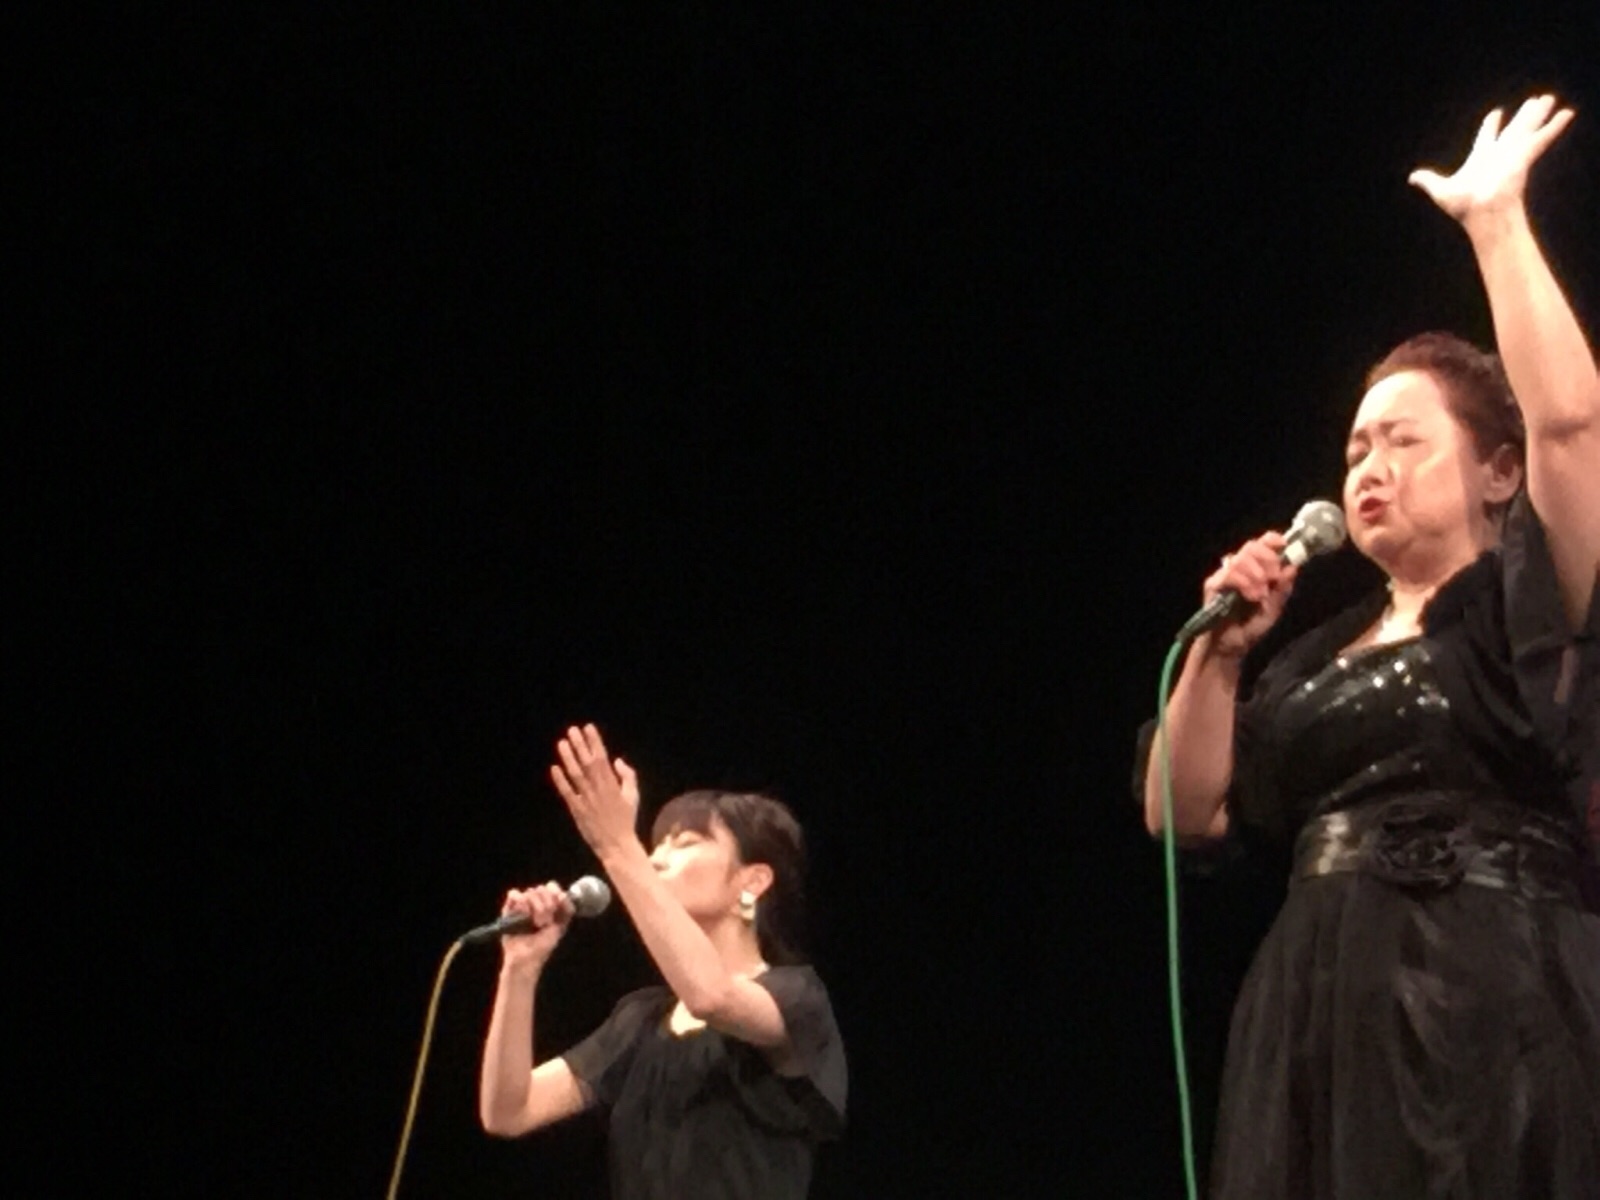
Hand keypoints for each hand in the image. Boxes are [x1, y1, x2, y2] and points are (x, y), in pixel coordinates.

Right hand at [497, 882, 573, 970]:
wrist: (526, 959)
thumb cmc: (543, 946)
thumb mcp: (561, 926)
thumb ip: (565, 909)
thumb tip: (561, 894)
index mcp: (549, 905)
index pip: (552, 887)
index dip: (555, 892)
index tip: (557, 901)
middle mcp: (535, 902)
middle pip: (542, 889)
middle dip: (546, 906)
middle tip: (544, 923)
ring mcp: (522, 905)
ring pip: (530, 892)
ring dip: (535, 909)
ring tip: (534, 924)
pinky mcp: (509, 909)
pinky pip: (514, 894)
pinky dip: (520, 903)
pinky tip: (523, 915)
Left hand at [550, 724, 640, 856]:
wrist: (617, 844)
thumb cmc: (626, 819)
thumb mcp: (634, 796)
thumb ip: (628, 776)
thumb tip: (617, 760)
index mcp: (613, 785)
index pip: (602, 758)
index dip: (594, 742)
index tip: (588, 728)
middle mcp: (598, 790)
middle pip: (587, 763)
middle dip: (580, 745)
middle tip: (573, 730)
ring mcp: (586, 800)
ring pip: (576, 775)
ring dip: (568, 758)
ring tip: (562, 742)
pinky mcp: (577, 810)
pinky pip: (567, 793)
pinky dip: (560, 781)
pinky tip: (554, 768)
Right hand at [1200, 531, 1298, 658]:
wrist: (1230, 647)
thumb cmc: (1251, 628)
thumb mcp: (1274, 610)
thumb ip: (1282, 590)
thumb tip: (1292, 567)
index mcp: (1256, 569)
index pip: (1262, 544)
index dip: (1272, 540)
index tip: (1283, 545)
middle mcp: (1239, 568)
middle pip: (1251, 546)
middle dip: (1267, 558)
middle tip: (1273, 577)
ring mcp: (1224, 575)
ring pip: (1240, 558)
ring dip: (1255, 574)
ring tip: (1261, 594)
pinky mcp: (1213, 585)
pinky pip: (1229, 574)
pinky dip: (1244, 582)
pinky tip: (1251, 596)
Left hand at [1409, 94, 1573, 223]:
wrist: (1482, 214)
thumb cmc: (1464, 206)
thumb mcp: (1440, 190)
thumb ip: (1429, 180)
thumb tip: (1412, 177)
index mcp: (1481, 157)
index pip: (1488, 137)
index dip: (1491, 125)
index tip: (1496, 114)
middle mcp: (1500, 153)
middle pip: (1514, 128)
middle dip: (1523, 115)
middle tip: (1534, 101)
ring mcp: (1513, 153)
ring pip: (1528, 127)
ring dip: (1539, 113)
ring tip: (1550, 98)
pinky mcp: (1525, 155)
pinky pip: (1542, 137)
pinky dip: (1555, 126)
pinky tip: (1568, 113)